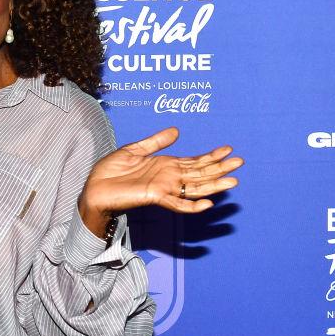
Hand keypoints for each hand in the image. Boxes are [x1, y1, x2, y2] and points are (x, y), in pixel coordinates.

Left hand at [78, 126, 242, 222]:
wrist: (94, 187)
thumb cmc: (111, 171)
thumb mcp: (134, 149)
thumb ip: (156, 141)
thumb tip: (177, 130)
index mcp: (165, 165)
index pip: (194, 161)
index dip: (211, 156)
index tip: (228, 149)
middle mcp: (168, 177)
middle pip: (200, 173)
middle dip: (220, 168)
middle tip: (240, 162)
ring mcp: (163, 188)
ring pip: (194, 188)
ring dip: (214, 185)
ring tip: (232, 181)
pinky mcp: (154, 197)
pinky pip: (177, 203)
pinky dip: (192, 205)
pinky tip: (207, 203)